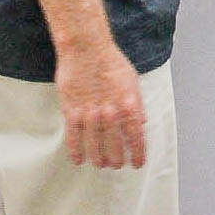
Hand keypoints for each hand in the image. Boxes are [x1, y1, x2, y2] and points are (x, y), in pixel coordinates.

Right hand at [54, 41, 146, 169]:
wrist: (86, 49)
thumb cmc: (110, 61)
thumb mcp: (132, 80)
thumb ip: (137, 103)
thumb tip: (142, 122)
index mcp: (128, 104)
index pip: (135, 136)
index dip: (137, 153)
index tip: (137, 163)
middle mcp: (110, 113)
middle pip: (114, 145)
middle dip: (117, 159)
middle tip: (117, 165)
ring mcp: (90, 114)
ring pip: (94, 146)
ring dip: (98, 158)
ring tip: (101, 164)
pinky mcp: (72, 112)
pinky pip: (74, 138)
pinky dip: (76, 151)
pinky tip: (79, 159)